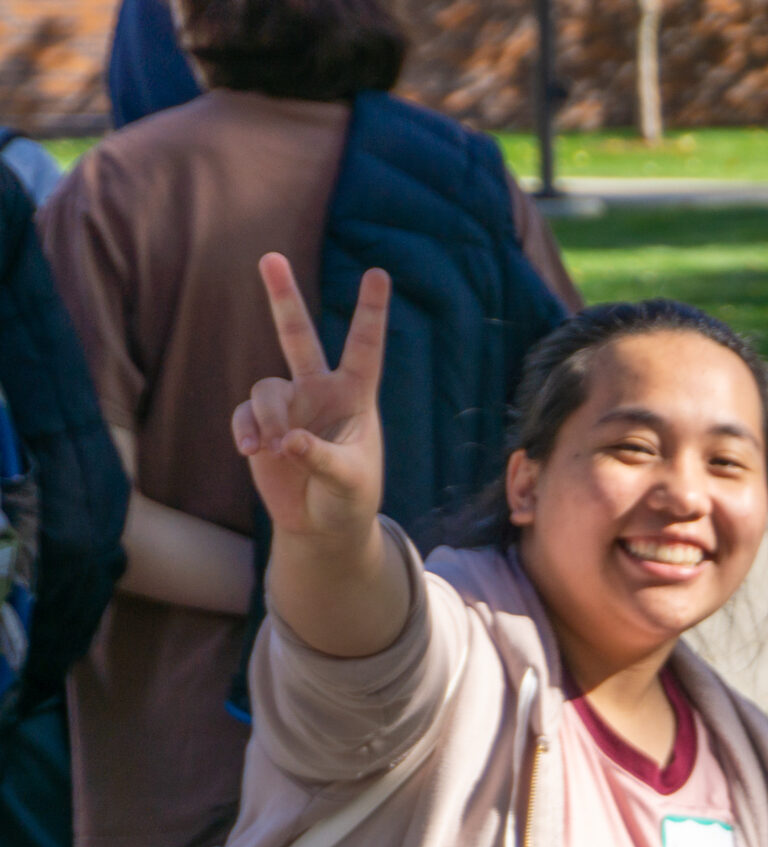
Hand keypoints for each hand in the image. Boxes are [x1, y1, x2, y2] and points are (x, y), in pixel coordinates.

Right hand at [232, 254, 390, 550]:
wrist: (323, 524)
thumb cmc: (350, 498)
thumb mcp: (349, 481)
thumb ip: (321, 459)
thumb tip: (286, 440)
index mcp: (355, 395)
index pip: (364, 347)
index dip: (370, 311)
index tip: (378, 272)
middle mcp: (319, 390)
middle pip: (297, 335)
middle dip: (283, 297)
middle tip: (270, 256)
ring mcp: (287, 405)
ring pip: (265, 388)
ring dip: (269, 418)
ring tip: (276, 450)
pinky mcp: (260, 425)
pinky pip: (245, 415)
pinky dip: (247, 430)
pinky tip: (253, 452)